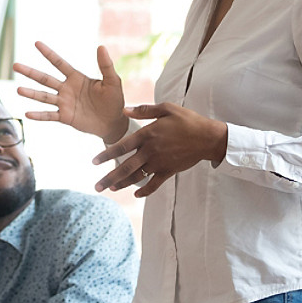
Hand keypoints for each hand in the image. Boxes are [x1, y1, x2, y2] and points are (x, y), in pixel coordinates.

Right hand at [14, 42, 127, 143]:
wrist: (114, 122)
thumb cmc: (114, 99)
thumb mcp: (112, 81)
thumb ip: (106, 65)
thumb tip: (101, 47)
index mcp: (76, 78)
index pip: (59, 63)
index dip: (48, 53)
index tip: (36, 43)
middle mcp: (67, 89)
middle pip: (45, 79)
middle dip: (31, 72)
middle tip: (15, 65)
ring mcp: (64, 103)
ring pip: (44, 96)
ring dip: (31, 93)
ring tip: (18, 89)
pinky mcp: (65, 117)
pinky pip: (50, 115)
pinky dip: (39, 115)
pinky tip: (27, 114)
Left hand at [92, 102, 227, 196]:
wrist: (207, 137)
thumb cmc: (187, 120)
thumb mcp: (166, 108)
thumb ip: (144, 110)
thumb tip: (124, 110)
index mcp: (147, 135)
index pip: (122, 147)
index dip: (106, 155)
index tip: (94, 162)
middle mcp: (150, 151)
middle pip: (125, 167)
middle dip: (109, 178)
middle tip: (96, 187)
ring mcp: (159, 163)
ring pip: (136, 177)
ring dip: (122, 185)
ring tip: (111, 189)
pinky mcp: (169, 171)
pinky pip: (154, 184)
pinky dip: (144, 191)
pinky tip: (136, 194)